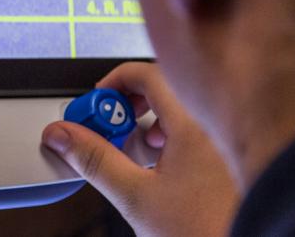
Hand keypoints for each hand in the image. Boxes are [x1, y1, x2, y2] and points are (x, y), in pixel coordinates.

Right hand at [42, 62, 238, 236]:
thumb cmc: (204, 232)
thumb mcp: (135, 197)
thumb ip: (95, 161)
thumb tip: (64, 135)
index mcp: (194, 125)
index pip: (149, 74)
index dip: (114, 82)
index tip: (96, 105)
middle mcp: (215, 126)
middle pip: (164, 89)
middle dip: (129, 104)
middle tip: (108, 127)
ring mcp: (225, 142)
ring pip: (181, 110)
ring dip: (150, 120)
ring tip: (134, 148)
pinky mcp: (229, 160)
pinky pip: (197, 129)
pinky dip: (172, 136)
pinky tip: (161, 165)